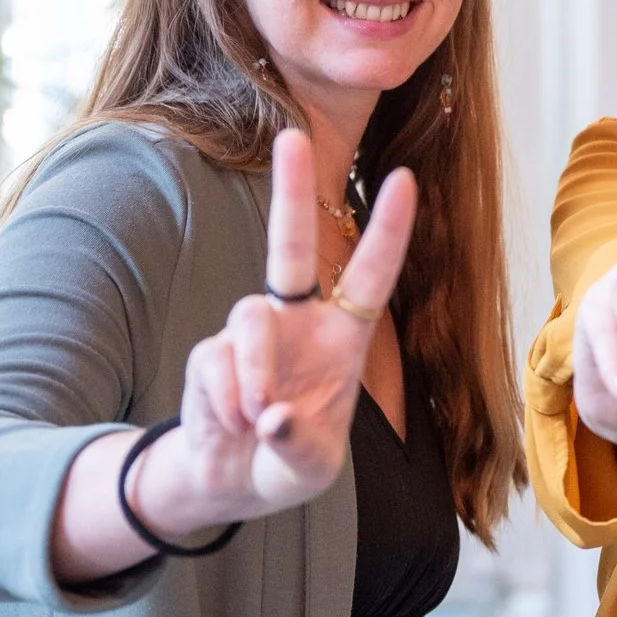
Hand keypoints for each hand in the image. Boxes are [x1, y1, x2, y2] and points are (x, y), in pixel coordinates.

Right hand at [139, 128, 417, 532]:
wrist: (233, 480)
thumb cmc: (288, 462)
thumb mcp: (309, 468)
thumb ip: (298, 446)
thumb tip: (273, 417)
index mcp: (341, 339)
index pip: (369, 277)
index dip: (387, 232)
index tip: (405, 179)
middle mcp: (296, 322)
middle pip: (289, 246)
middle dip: (290, 191)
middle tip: (291, 136)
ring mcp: (251, 333)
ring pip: (249, 321)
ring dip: (255, 374)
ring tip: (256, 419)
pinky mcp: (211, 353)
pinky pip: (217, 364)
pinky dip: (225, 403)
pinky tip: (232, 426)